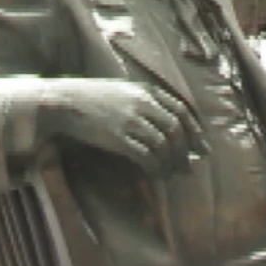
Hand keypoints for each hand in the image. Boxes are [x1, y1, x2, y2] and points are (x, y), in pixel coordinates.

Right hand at [39, 78, 206, 174]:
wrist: (64, 102)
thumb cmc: (93, 98)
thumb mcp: (124, 91)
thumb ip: (147, 103)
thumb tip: (169, 129)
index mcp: (147, 90)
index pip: (182, 111)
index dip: (195, 132)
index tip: (201, 148)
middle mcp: (142, 103)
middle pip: (176, 130)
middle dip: (185, 151)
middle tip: (187, 167)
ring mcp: (130, 120)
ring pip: (163, 144)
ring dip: (171, 163)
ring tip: (171, 174)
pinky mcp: (118, 137)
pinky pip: (146, 156)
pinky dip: (155, 168)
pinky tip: (156, 175)